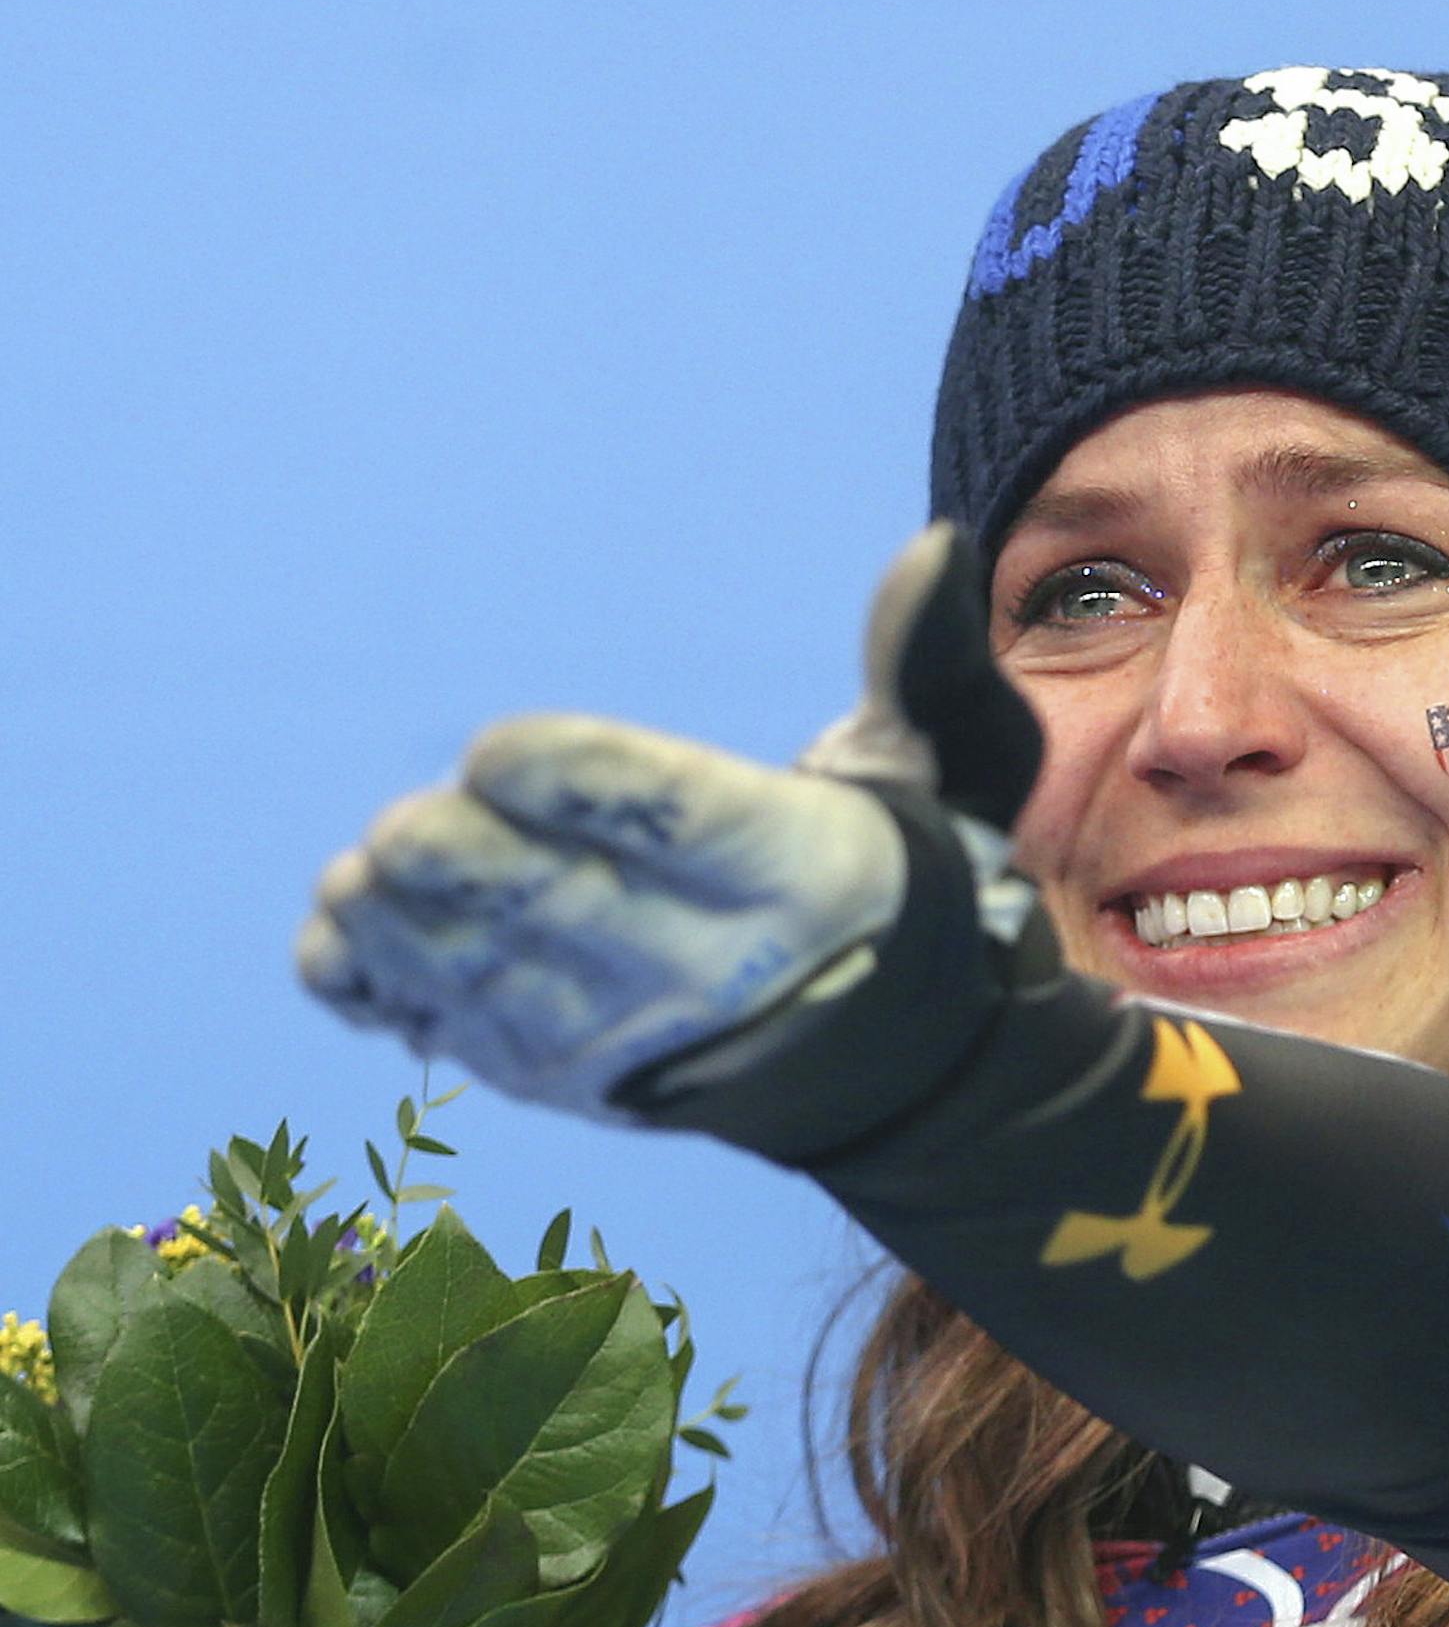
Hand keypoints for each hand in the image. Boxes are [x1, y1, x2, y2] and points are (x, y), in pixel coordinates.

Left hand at [296, 524, 1043, 1135]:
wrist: (879, 1058)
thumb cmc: (874, 876)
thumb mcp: (935, 773)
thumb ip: (923, 665)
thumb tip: (928, 548)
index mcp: (803, 874)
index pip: (692, 828)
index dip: (589, 791)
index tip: (496, 749)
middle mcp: (716, 969)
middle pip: (580, 917)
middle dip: (480, 879)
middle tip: (399, 835)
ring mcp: (632, 1037)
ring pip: (506, 989)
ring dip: (416, 942)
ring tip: (356, 884)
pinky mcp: (569, 1078)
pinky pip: (465, 1040)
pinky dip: (390, 1000)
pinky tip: (334, 951)